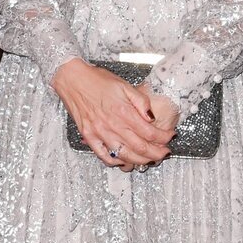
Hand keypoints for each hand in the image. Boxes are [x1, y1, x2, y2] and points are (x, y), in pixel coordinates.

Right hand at [53, 59, 175, 169]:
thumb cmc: (97, 80)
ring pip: (125, 155)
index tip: (170, 137)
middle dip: (156, 153)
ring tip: (149, 160)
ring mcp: (100, 133)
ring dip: (140, 161)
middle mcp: (113, 125)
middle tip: (164, 153)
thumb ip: (141, 101)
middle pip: (140, 148)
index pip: (150, 133)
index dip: (163, 138)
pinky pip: (104, 156)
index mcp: (124, 112)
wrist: (73, 79)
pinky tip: (124, 161)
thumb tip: (152, 117)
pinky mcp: (89, 137)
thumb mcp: (125, 85)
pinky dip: (116, 162)